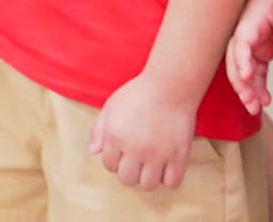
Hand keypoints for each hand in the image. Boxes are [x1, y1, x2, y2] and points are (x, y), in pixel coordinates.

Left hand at [89, 72, 196, 189]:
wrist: (169, 87)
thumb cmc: (137, 94)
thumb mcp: (110, 106)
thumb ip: (98, 129)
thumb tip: (94, 152)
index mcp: (115, 137)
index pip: (110, 165)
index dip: (115, 162)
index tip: (123, 155)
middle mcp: (134, 149)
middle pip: (127, 179)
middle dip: (129, 173)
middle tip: (137, 163)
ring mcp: (157, 155)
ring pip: (148, 185)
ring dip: (148, 178)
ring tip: (152, 166)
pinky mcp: (178, 157)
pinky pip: (171, 183)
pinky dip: (168, 180)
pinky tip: (167, 168)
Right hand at [224, 0, 272, 115]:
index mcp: (250, 21)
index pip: (241, 42)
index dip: (242, 59)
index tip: (246, 75)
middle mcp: (247, 33)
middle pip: (236, 60)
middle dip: (240, 82)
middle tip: (250, 102)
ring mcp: (252, 42)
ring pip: (244, 69)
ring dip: (247, 88)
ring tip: (255, 108)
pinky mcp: (261, 48)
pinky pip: (256, 70)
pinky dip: (257, 85)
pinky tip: (264, 100)